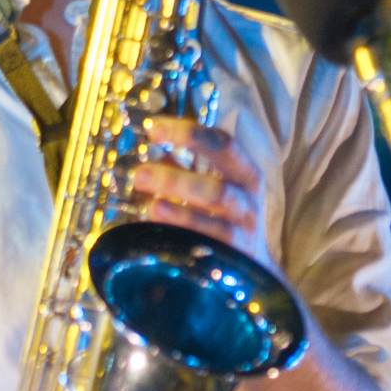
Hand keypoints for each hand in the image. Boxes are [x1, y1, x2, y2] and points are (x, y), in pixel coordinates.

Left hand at [131, 116, 261, 252]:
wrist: (251, 261)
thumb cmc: (226, 215)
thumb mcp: (214, 184)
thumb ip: (183, 167)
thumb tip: (147, 150)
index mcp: (245, 174)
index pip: (223, 145)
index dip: (189, 134)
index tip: (154, 129)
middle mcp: (248, 203)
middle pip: (217, 189)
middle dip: (176, 180)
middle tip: (140, 174)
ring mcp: (241, 235)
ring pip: (215, 225)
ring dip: (180, 214)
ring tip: (151, 207)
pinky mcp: (231, 260)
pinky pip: (207, 250)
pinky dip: (184, 240)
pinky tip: (159, 234)